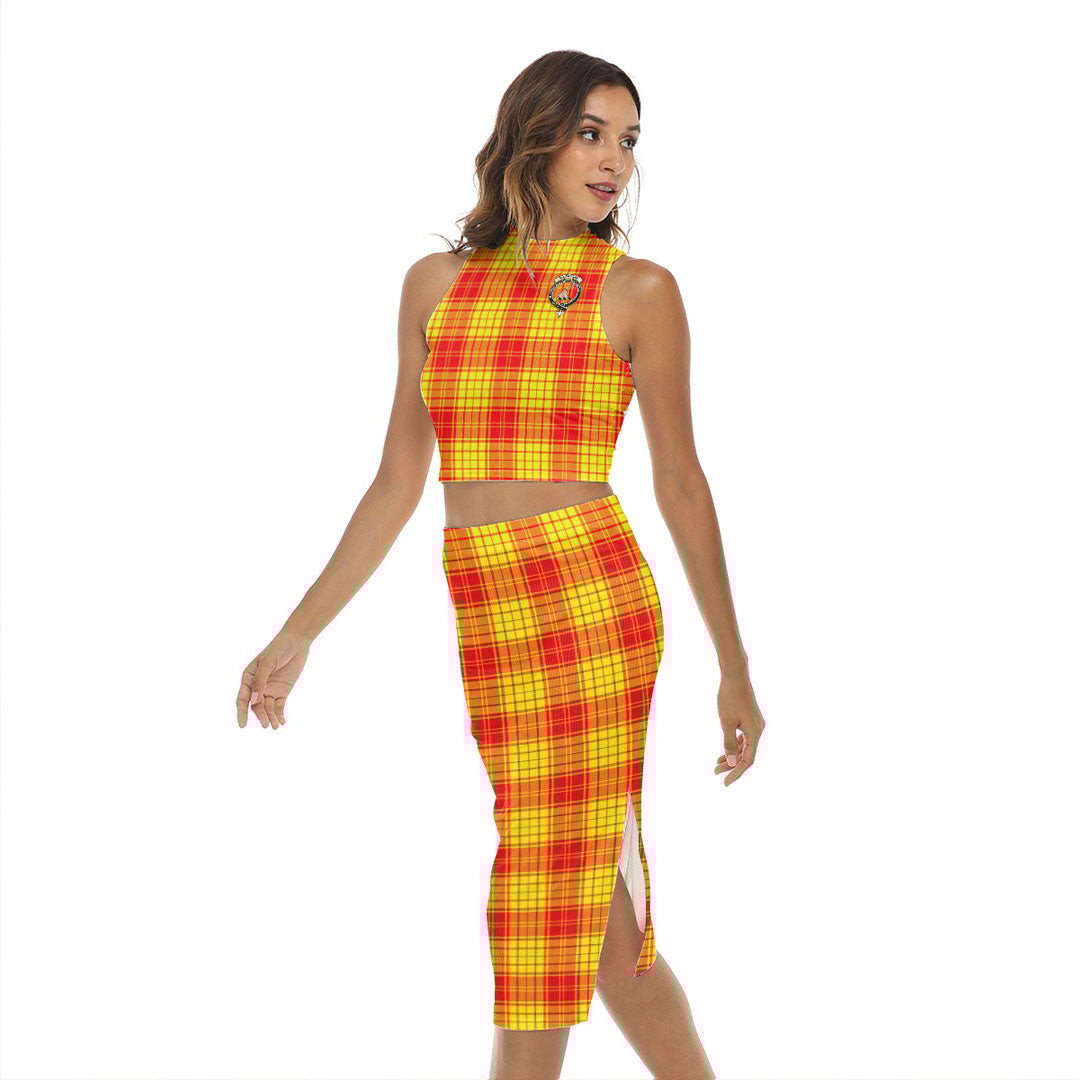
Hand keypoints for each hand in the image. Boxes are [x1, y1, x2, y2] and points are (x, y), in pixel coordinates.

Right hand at [236, 630, 311, 728]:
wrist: (296, 642)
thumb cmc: (278, 649)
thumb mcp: (267, 664)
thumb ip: (260, 681)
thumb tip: (254, 701)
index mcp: (248, 678)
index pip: (243, 698)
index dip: (242, 712)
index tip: (242, 725)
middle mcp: (257, 686)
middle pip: (256, 705)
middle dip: (260, 715)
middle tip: (266, 724)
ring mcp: (269, 689)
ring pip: (268, 708)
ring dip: (270, 717)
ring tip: (275, 726)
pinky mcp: (282, 691)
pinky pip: (279, 706)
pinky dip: (279, 714)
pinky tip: (282, 722)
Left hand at [714, 668, 764, 785]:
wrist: (735, 676)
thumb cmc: (729, 698)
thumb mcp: (726, 722)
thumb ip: (729, 743)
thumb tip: (732, 763)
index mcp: (755, 733)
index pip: (747, 760)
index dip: (736, 772)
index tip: (725, 783)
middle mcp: (758, 730)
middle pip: (747, 754)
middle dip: (732, 766)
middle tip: (716, 774)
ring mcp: (755, 724)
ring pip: (745, 747)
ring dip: (732, 756)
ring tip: (717, 765)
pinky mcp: (750, 719)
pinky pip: (744, 738)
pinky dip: (735, 746)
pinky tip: (725, 751)